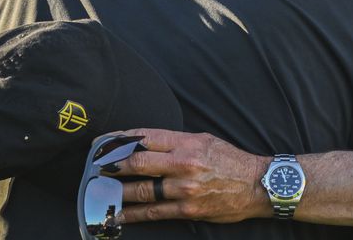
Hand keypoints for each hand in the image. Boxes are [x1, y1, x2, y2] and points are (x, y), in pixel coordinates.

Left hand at [108, 129, 270, 223]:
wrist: (257, 185)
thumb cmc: (230, 160)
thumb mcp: (204, 139)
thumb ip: (175, 141)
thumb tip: (144, 142)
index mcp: (187, 142)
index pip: (145, 137)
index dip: (120, 140)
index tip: (103, 143)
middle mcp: (184, 164)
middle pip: (138, 163)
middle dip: (112, 165)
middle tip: (95, 166)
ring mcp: (184, 189)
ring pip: (141, 190)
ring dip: (116, 190)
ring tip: (98, 190)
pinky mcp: (187, 210)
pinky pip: (153, 213)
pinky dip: (131, 214)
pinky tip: (116, 214)